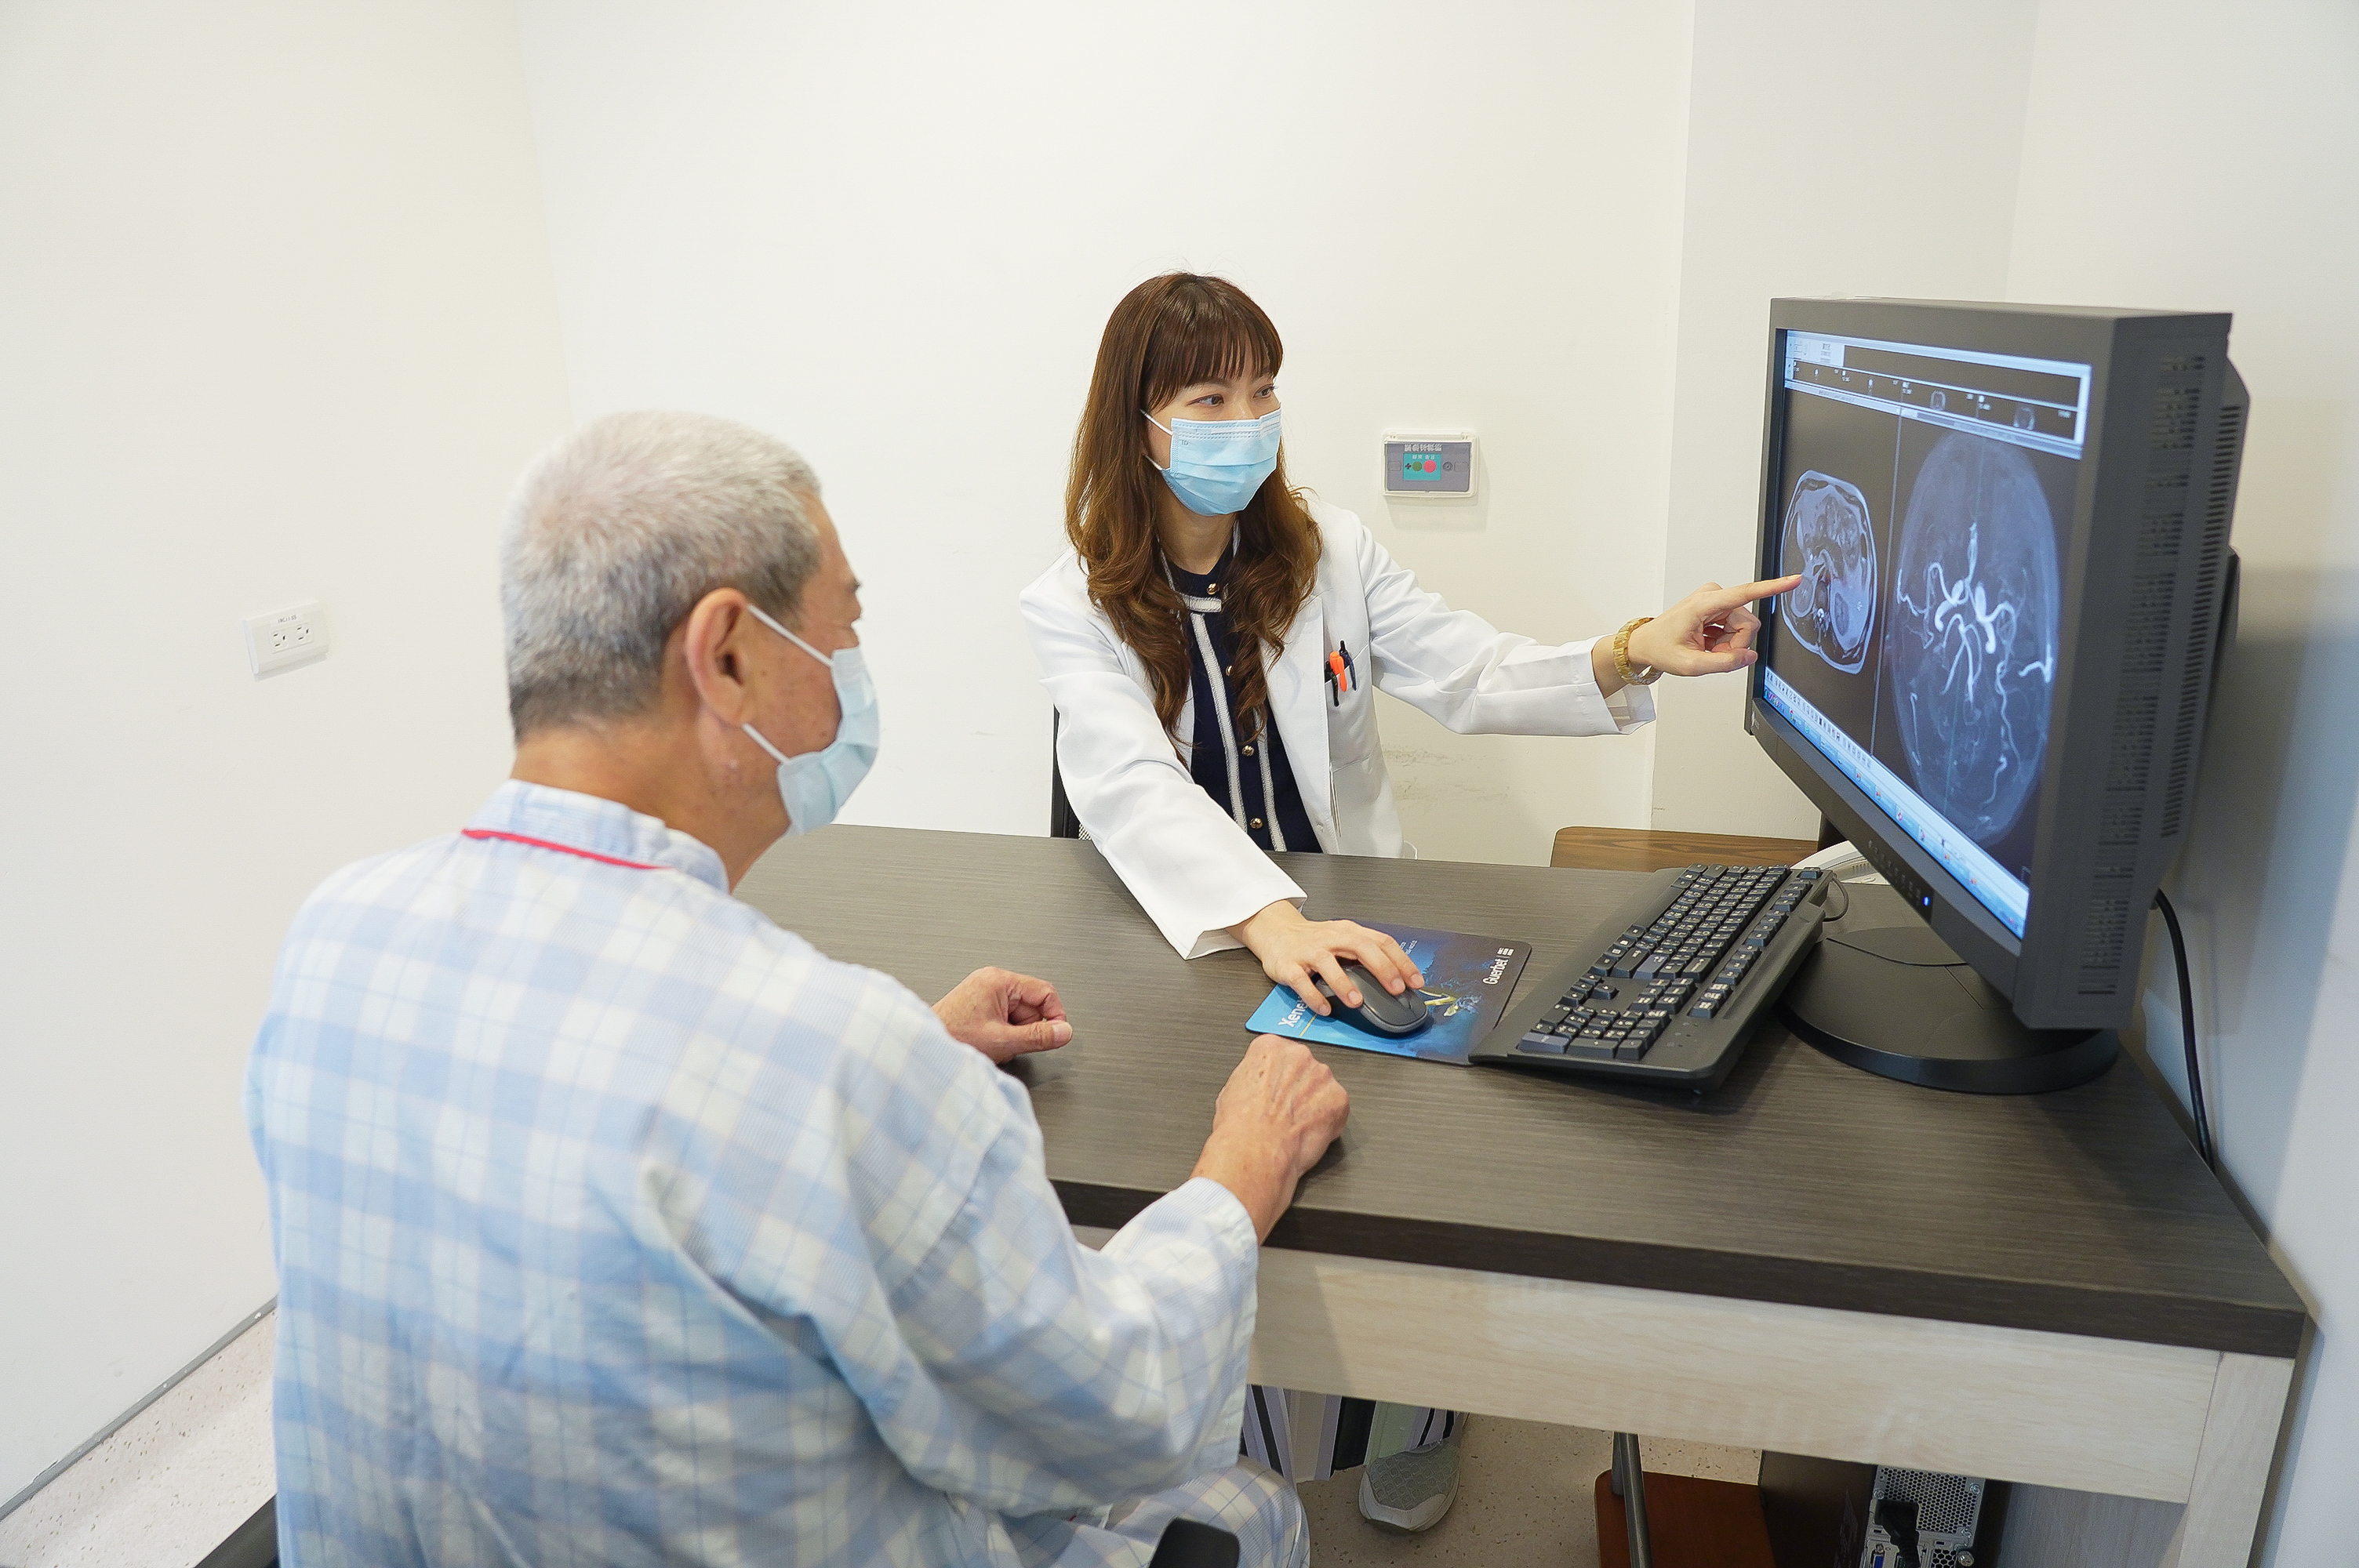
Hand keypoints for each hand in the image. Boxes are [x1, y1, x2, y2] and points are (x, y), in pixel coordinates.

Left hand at [933, 967, 1071, 1063]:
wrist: (924, 1047)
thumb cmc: (952, 1037)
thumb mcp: (1004, 1041)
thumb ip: (1039, 1037)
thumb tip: (1064, 1032)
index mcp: (999, 980)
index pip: (1045, 992)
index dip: (1055, 1016)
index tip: (1056, 1035)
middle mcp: (992, 981)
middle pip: (1032, 1005)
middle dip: (1028, 1028)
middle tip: (1013, 1044)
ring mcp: (984, 992)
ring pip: (1019, 1015)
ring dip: (1015, 1034)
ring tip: (995, 1045)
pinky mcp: (979, 1005)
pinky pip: (1005, 1019)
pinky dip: (1003, 1034)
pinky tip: (989, 1043)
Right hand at [1190, 1034, 1351, 1240]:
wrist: (1255, 1150)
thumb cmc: (1240, 1125)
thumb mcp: (1232, 1089)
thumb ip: (1254, 1078)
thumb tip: (1260, 1086)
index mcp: (1269, 1047)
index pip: (1278, 1054)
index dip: (1276, 1077)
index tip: (1273, 1090)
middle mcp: (1299, 1054)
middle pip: (1303, 1068)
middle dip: (1297, 1087)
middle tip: (1285, 1110)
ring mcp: (1322, 1075)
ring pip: (1322, 1087)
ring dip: (1314, 1103)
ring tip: (1295, 1125)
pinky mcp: (1339, 1099)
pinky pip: (1337, 1108)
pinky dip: (1328, 1121)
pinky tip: (1308, 1133)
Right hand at [1231, 901, 1422, 1016]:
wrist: (1275, 931)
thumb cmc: (1314, 940)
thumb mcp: (1342, 938)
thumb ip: (1366, 954)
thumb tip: (1397, 980)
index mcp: (1348, 931)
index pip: (1381, 941)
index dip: (1401, 961)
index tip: (1415, 981)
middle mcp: (1331, 938)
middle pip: (1360, 948)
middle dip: (1381, 968)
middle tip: (1395, 989)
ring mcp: (1308, 951)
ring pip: (1328, 964)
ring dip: (1344, 983)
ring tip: (1357, 1001)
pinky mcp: (1289, 965)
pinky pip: (1301, 981)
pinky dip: (1313, 996)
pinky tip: (1324, 1008)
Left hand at [1621, 575, 1802, 682]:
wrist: (1646, 644)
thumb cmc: (1661, 648)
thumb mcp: (1690, 665)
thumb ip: (1723, 664)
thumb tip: (1749, 657)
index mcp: (1705, 604)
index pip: (1746, 593)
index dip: (1773, 587)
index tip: (1795, 580)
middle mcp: (1713, 596)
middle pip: (1747, 624)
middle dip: (1734, 645)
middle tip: (1711, 654)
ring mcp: (1716, 601)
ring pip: (1743, 629)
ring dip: (1728, 645)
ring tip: (1706, 649)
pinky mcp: (1719, 607)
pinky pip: (1735, 628)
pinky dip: (1724, 642)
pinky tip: (1707, 644)